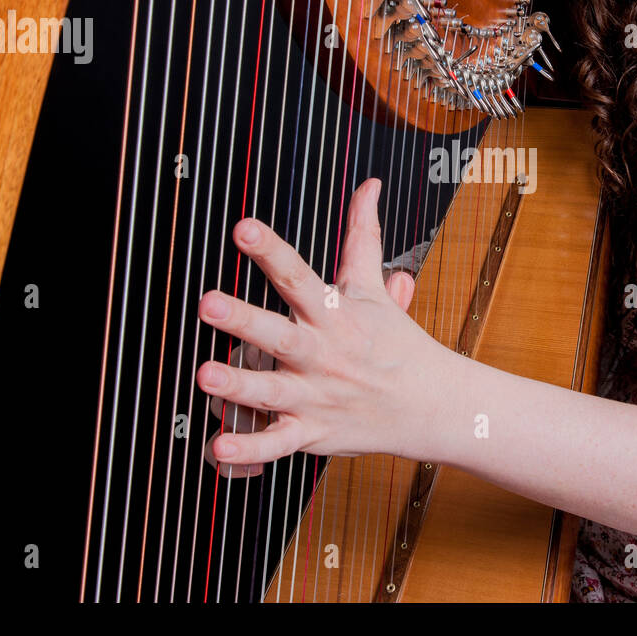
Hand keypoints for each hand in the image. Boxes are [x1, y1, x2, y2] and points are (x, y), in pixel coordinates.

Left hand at [196, 177, 443, 472]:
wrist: (431, 405)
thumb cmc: (396, 344)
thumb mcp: (374, 288)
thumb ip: (362, 236)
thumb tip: (367, 186)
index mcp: (334, 315)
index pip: (299, 277)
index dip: (271, 252)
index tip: (243, 228)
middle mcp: (322, 354)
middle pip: (280, 335)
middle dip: (244, 320)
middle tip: (209, 303)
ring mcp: (316, 396)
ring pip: (272, 391)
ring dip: (238, 385)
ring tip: (205, 375)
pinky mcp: (312, 433)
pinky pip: (277, 444)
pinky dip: (250, 449)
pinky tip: (219, 446)